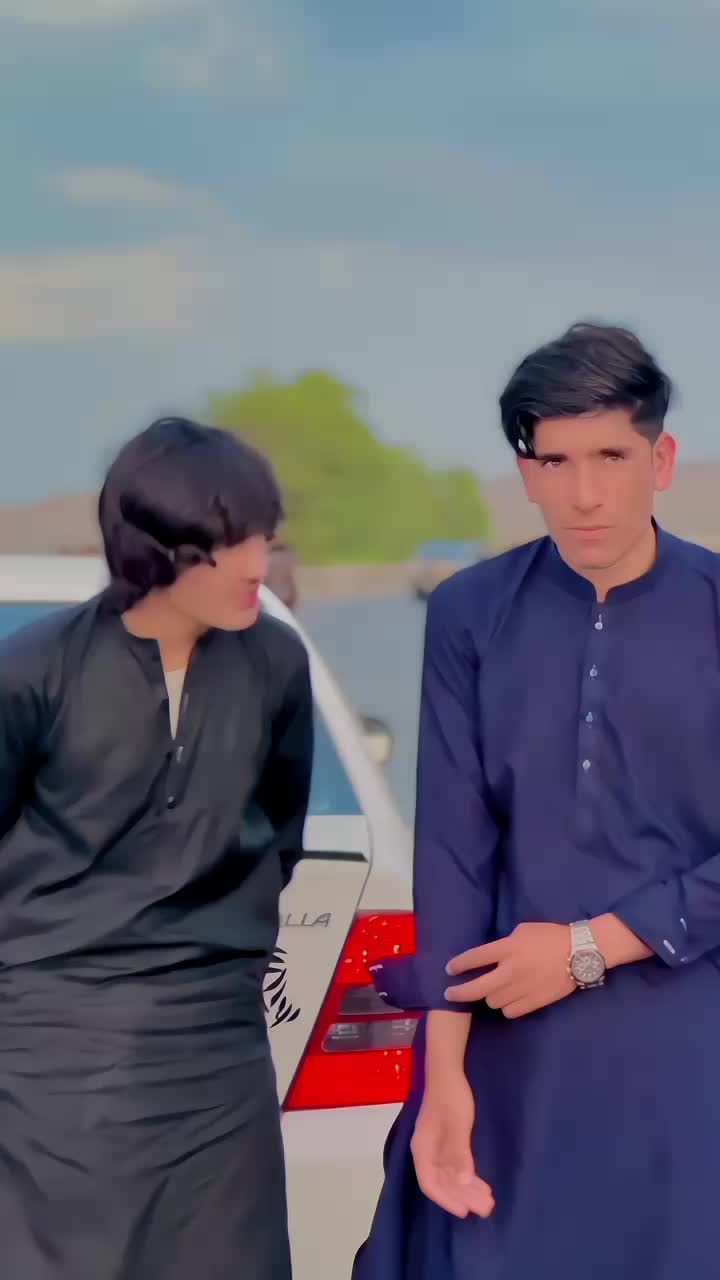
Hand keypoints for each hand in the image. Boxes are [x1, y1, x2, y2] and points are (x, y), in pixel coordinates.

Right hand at [411, 1074, 494, 1219]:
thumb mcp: (458, 1125)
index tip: (465, 1211)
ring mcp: (435, 1146)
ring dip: (467, 1188)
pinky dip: (467, 1175)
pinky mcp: (445, 1139)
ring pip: (449, 1174)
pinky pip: (454, 1164)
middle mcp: (426, 1151)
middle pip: (442, 1181)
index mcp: (423, 1149)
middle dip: (462, 1196)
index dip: (446, 1199)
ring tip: (488, 1199)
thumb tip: (462, 1182)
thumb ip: (459, 1153)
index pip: (430, 1183)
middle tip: (486, 1208)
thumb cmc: (451, 1097)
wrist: (448, 1071)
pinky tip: (480, 1182)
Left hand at [445, 922, 575, 1018]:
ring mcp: (521, 989)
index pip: (474, 958)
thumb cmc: (550, 936)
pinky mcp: (533, 1002)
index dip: (458, 965)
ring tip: (492, 990)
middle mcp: (510, 971)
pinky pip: (509, 1011)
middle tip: (449, 993)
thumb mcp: (522, 931)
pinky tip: (509, 999)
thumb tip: (491, 956)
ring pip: (492, 1002)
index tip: (449, 970)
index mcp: (507, 948)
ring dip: (489, 996)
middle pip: (476, 988)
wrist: (579, 953)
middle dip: (458, 993)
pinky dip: (506, 1007)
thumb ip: (504, 944)